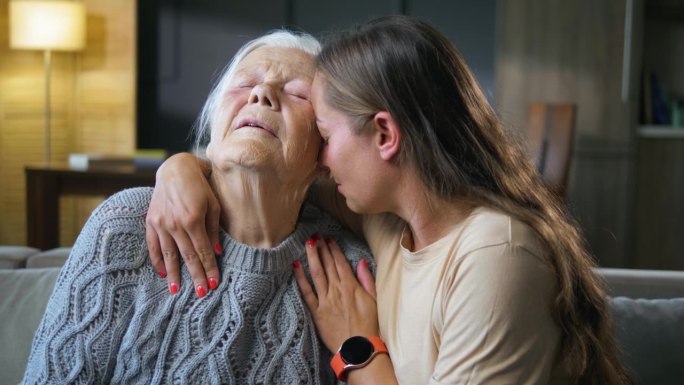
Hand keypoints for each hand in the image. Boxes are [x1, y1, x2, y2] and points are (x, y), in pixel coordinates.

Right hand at [145, 153, 220, 296]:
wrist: (176, 169)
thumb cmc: (201, 187)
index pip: (203, 251)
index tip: (215, 283)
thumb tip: (216, 253)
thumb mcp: (214, 205)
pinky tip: (162, 273)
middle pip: (187, 256)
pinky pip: (153, 245)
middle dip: (196, 276)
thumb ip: (214, 230)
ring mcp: (161, 223)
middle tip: (202, 293)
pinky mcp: (151, 221)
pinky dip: (157, 260)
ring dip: (174, 274)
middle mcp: (175, 224)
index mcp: (193, 220)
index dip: (209, 268)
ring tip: (177, 291)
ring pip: (169, 255)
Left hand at [293, 236, 378, 351]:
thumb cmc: (369, 326)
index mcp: (351, 287)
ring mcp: (325, 301)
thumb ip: (367, 280)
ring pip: (317, 274)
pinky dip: (300, 278)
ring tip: (307, 243)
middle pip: (327, 265)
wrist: (359, 348)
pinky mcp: (316, 312)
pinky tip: (296, 265)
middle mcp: (337, 290)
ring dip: (312, 257)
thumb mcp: (374, 300)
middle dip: (321, 248)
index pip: (340, 263)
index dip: (334, 249)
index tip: (329, 239)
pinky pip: (306, 292)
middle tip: (315, 235)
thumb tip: (362, 262)